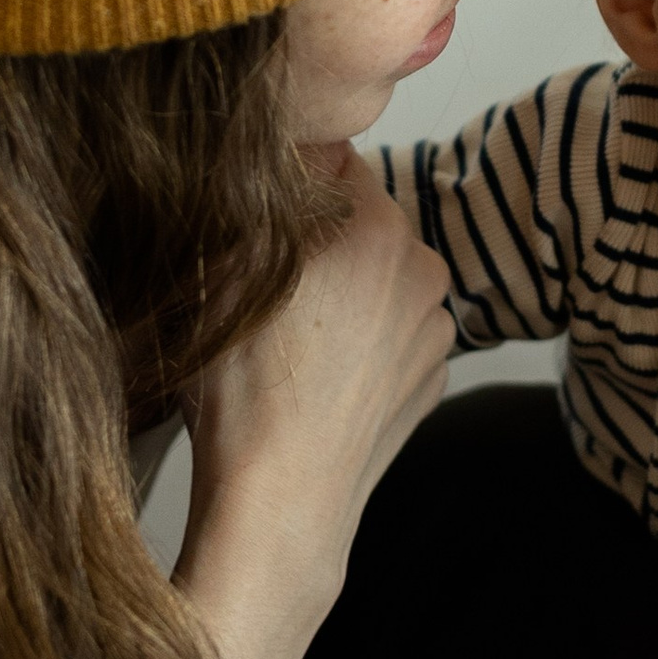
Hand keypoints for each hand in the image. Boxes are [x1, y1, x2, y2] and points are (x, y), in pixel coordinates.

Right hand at [180, 150, 453, 612]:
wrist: (283, 500)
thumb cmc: (245, 391)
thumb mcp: (223, 269)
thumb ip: (255, 195)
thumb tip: (267, 157)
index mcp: (379, 227)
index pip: (333, 160)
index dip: (288, 180)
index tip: (257, 215)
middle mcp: (424, 269)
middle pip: (361, 221)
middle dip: (318, 240)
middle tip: (264, 283)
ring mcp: (434, 329)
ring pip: (380, 279)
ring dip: (344, 291)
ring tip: (290, 340)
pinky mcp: (432, 377)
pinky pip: (392, 333)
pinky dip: (362, 342)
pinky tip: (320, 375)